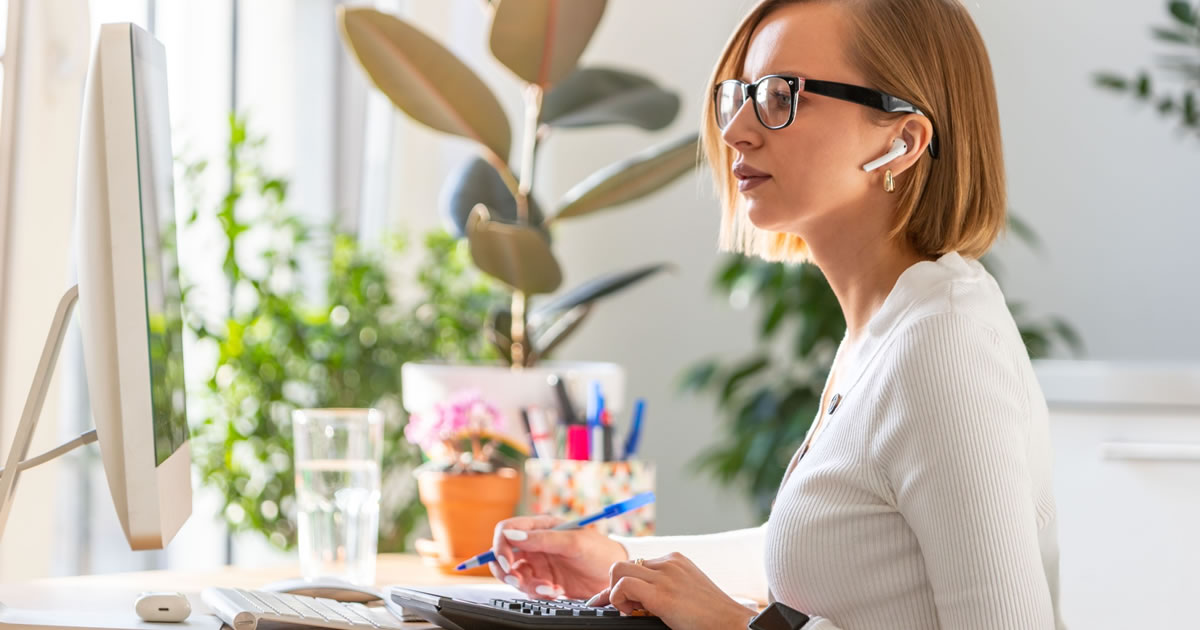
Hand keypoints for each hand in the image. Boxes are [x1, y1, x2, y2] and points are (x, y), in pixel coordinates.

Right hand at [488, 515, 628, 599]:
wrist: (615, 576)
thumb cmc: (599, 551)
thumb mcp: (573, 542)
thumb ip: (542, 539)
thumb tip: (511, 535)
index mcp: (540, 527)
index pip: (506, 530)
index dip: (500, 546)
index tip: (508, 563)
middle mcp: (535, 544)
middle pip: (503, 555)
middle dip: (507, 570)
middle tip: (520, 580)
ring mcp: (538, 564)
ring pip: (514, 575)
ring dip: (526, 585)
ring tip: (549, 588)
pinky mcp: (543, 581)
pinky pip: (528, 589)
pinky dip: (538, 593)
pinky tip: (555, 591)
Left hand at [586, 553, 756, 629]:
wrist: (731, 624)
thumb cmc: (711, 615)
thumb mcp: (686, 591)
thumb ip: (665, 586)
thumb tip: (637, 598)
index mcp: (675, 561)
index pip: (637, 564)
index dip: (624, 583)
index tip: (616, 599)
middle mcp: (669, 563)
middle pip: (624, 565)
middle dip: (616, 586)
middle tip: (626, 607)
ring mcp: (665, 577)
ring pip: (618, 571)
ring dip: (615, 592)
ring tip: (629, 610)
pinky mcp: (662, 595)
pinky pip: (623, 586)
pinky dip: (617, 599)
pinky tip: (630, 612)